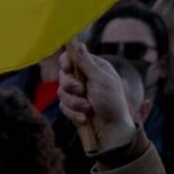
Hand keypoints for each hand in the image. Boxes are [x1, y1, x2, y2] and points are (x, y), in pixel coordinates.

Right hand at [57, 42, 137, 156]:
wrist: (112, 131)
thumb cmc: (112, 102)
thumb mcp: (101, 79)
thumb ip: (87, 62)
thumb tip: (77, 43)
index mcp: (94, 68)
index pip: (72, 58)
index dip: (66, 62)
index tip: (67, 67)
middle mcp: (84, 79)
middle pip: (63, 75)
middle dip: (70, 85)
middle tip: (81, 91)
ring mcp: (77, 94)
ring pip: (61, 92)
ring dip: (74, 102)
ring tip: (88, 108)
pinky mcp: (73, 108)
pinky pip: (63, 106)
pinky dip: (73, 113)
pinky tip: (84, 118)